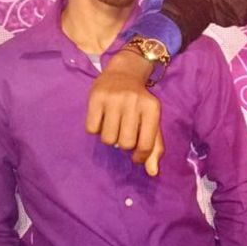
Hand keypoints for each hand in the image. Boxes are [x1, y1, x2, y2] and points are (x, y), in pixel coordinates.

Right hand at [86, 50, 163, 175]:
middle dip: (124, 144)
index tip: (136, 156)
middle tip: (124, 133)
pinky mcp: (96, 97)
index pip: (146, 145)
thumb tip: (153, 173)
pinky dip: (96, 129)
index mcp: (152, 108)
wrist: (123, 72)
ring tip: (113, 125)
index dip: (140, 157)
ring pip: (108, 139)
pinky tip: (102, 118)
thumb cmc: (139, 103)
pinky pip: (92, 129)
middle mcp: (134, 101)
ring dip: (109, 137)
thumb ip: (154, 147)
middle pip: (126, 144)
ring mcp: (114, 98)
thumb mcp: (151, 121)